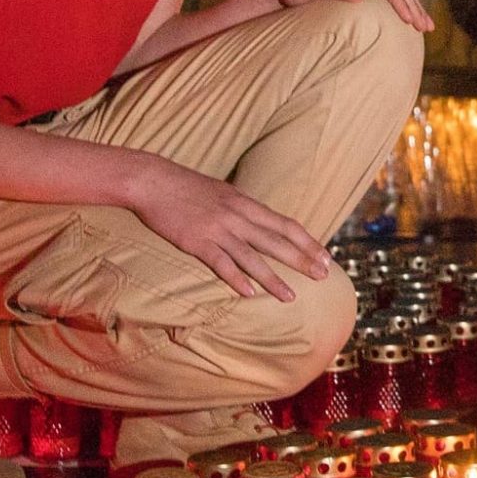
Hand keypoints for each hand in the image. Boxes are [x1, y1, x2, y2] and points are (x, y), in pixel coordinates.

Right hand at [131, 162, 330, 302]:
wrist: (152, 180)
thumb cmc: (185, 186)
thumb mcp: (221, 192)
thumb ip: (242, 208)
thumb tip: (260, 222)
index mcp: (245, 203)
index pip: (285, 224)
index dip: (307, 241)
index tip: (324, 256)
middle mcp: (237, 216)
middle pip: (276, 242)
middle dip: (302, 260)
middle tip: (323, 276)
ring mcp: (217, 229)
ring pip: (252, 258)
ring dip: (273, 279)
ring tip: (290, 297)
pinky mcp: (196, 242)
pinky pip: (220, 263)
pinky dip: (236, 279)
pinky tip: (249, 294)